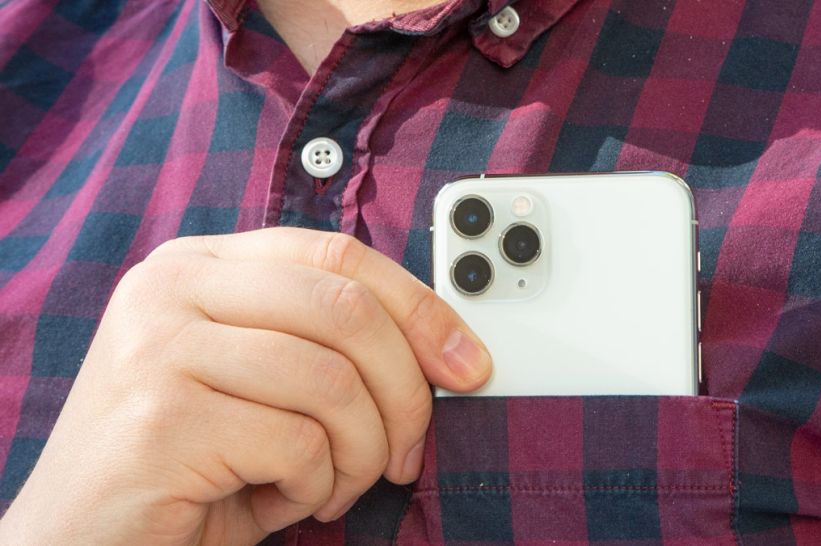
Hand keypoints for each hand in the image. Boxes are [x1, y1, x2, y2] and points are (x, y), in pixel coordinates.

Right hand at [0, 227, 491, 544]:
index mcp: (201, 264)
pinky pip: (299, 444)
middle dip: (406, 391)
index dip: (420, 307)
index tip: (468, 362)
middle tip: (406, 451)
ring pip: (334, 380)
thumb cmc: (190, 459)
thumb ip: (324, 341)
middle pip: (348, 309)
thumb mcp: (262, 380)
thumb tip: (448, 348)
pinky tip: (283, 501)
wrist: (82, 538)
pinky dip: (316, 486)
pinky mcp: (163, 418)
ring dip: (362, 451)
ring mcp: (159, 346)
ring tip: (335, 485)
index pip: (340, 254)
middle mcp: (172, 287)